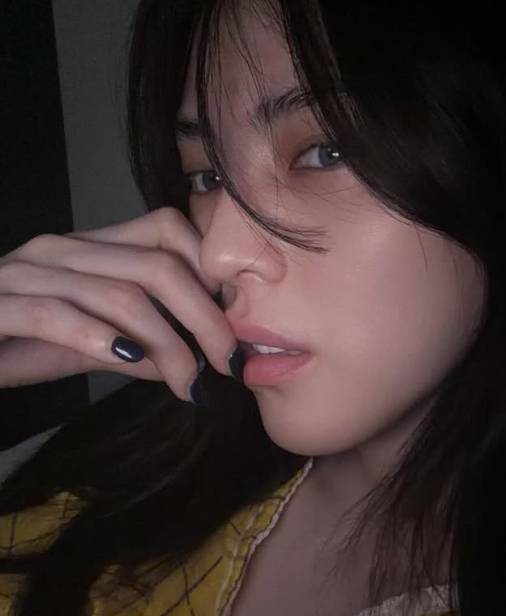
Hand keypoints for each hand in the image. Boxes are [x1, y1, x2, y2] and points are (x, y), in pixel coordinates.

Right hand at [0, 207, 236, 401]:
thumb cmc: (15, 340)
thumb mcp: (89, 344)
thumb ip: (136, 346)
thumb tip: (188, 361)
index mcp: (90, 248)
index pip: (168, 229)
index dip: (210, 271)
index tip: (232, 319)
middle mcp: (63, 249)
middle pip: (160, 265)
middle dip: (207, 317)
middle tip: (229, 362)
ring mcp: (28, 272)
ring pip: (122, 293)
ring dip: (168, 344)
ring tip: (189, 382)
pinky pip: (60, 315)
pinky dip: (103, 341)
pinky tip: (129, 361)